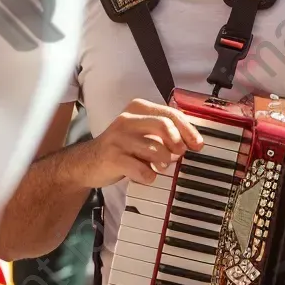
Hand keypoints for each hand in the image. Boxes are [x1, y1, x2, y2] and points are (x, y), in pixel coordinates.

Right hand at [76, 99, 203, 187]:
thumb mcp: (142, 134)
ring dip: (164, 162)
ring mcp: (119, 137)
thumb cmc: (121, 148)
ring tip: (160, 167)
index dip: (188, 130)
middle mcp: (127, 119)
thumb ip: (164, 133)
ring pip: (155, 149)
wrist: (87, 163)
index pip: (170, 113)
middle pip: (163, 125)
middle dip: (177, 143)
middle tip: (180, 155)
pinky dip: (149, 176)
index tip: (198, 145)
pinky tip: (145, 175)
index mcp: (138, 108)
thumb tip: (192, 142)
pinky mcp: (113, 156)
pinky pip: (142, 169)